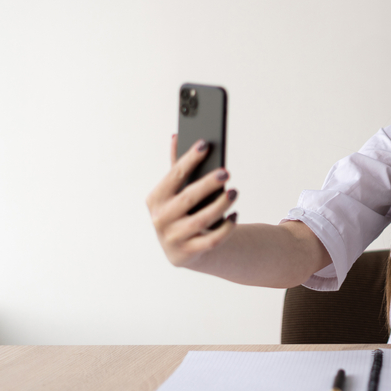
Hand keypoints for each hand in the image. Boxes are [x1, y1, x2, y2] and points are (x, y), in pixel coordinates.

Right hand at [146, 135, 237, 266]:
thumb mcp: (175, 192)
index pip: (174, 176)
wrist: (181, 249)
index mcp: (155, 199)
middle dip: (207, 184)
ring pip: (201, 220)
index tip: (205, 144)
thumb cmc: (181, 212)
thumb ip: (177, 167)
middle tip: (226, 172)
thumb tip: (177, 136)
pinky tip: (234, 215)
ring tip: (235, 192)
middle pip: (188, 198)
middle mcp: (160, 219)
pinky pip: (211, 240)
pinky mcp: (188, 254)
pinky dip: (225, 228)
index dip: (189, 159)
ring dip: (220, 205)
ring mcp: (173, 238)